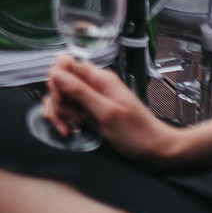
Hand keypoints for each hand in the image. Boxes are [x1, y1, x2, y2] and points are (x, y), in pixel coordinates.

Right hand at [41, 54, 179, 165]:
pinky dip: (63, 118)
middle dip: (58, 100)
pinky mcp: (89, 109)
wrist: (156, 150)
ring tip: (71, 127)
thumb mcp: (107, 113)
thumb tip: (55, 73)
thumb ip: (80, 92)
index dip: (57, 78)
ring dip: (59, 111)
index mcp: (99, 78)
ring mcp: (90, 97)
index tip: (63, 98)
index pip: (65, 62)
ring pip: (61, 95)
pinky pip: (67, 107)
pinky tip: (68, 129)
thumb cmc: (137, 133)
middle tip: (73, 118)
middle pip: (59, 81)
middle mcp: (93, 84)